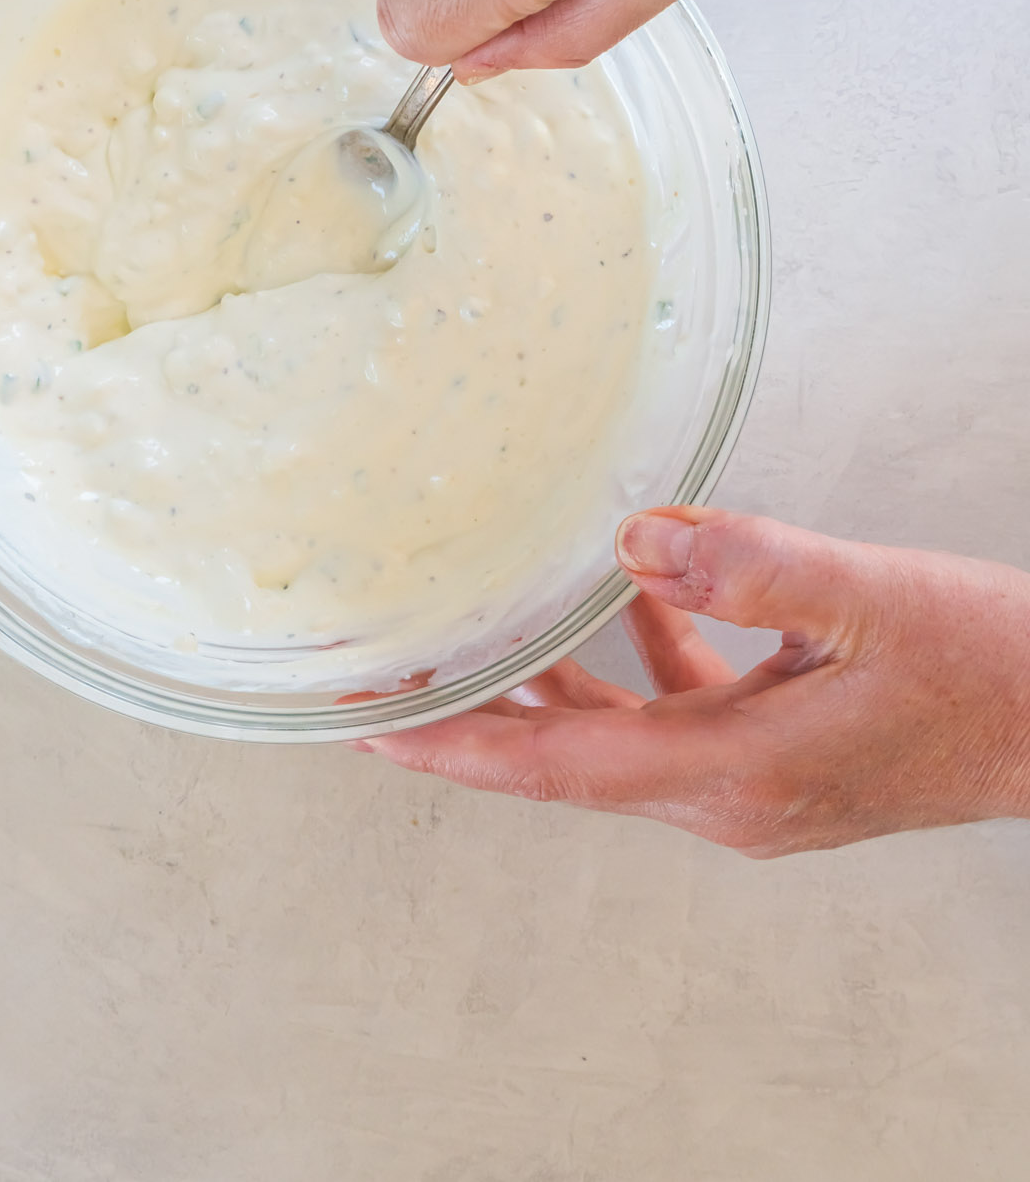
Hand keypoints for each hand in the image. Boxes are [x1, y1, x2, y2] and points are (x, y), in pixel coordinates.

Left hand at [353, 506, 1029, 855]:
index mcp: (740, 773)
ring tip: (474, 632)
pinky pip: (677, 714)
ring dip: (548, 686)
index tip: (371, 725)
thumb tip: (637, 540)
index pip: (561, 765)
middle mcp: (732, 799)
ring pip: (617, 736)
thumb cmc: (991, 670)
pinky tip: (633, 593)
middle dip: (473, 717)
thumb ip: (751, 564)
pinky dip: (639, 661)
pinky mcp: (777, 761)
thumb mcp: (871, 597)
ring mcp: (754, 789)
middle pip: (567, 759)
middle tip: (383, 674)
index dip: (458, 745)